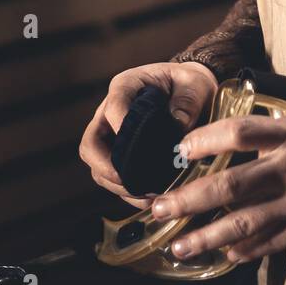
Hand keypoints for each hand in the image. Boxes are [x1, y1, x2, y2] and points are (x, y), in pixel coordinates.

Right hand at [78, 60, 217, 207]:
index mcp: (126, 87)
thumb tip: (178, 125)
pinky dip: (126, 193)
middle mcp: (110, 113)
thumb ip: (187, 102)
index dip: (122, 127)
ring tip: (144, 194)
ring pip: (97, 167)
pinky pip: (112, 179)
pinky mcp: (121, 156)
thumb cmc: (189, 85)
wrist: (191, 93)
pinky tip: (148, 199)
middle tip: (127, 180)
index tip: (141, 147)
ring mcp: (112, 137)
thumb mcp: (194, 85)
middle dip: (104, 166)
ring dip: (116, 185)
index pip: (114, 107)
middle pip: (91, 143)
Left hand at [150, 110, 285, 260]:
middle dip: (189, 198)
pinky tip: (224, 255)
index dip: (205, 140)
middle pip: (229, 184)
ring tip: (177, 247)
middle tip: (157, 208)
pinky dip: (244, 250)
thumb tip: (245, 133)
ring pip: (243, 222)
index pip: (239, 132)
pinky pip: (270, 242)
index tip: (178, 149)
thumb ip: (281, 129)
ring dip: (205, 236)